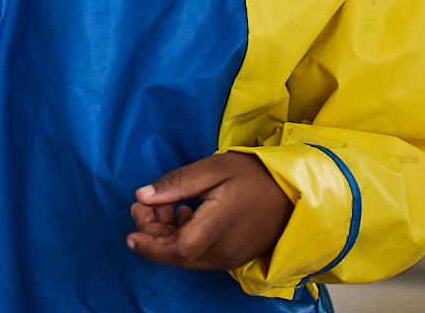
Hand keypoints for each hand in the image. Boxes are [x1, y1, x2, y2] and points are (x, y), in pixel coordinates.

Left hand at [127, 152, 291, 271]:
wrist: (293, 193)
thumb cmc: (254, 176)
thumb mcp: (214, 168)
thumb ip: (177, 183)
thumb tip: (141, 196)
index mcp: (219, 226)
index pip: (178, 250)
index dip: (150, 246)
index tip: (131, 233)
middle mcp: (224, 250)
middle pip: (177, 255)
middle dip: (152, 234)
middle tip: (145, 206)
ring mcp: (229, 257)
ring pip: (186, 257)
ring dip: (166, 235)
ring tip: (166, 205)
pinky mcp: (233, 258)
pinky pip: (199, 255)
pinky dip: (183, 238)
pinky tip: (184, 214)